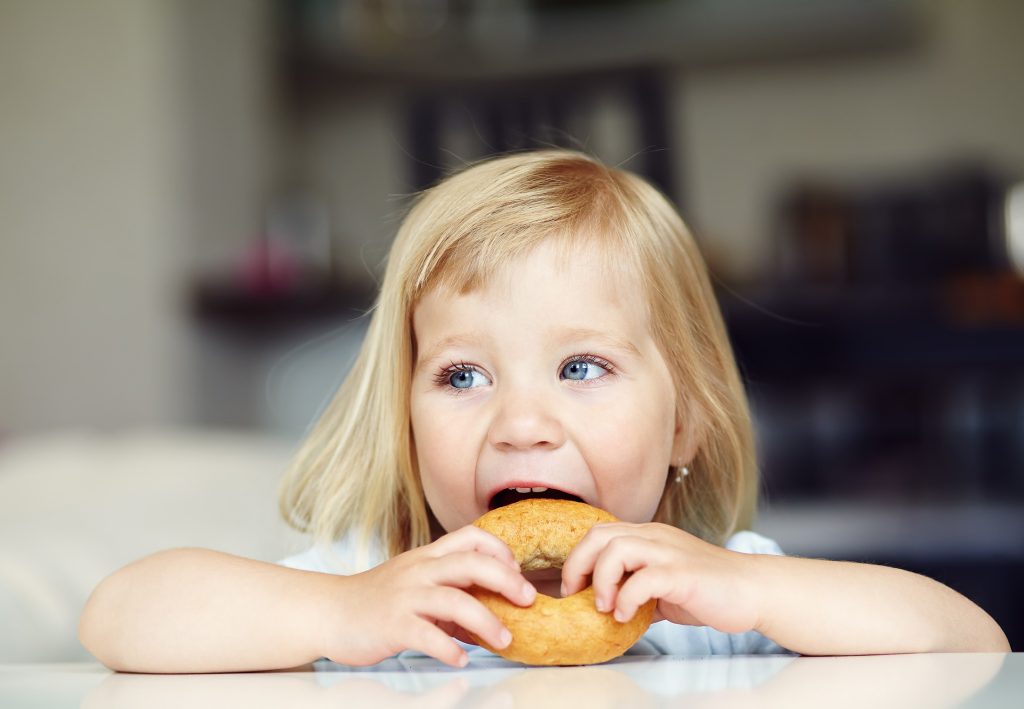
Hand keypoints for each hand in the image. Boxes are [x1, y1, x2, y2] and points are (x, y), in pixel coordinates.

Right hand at [321, 525, 535, 667]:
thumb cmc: (378, 600)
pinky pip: (428, 636)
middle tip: (528, 600)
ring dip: (487, 622)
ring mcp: (405, 597)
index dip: (500, 550)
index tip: (517, 571)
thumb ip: (452, 594)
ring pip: (455, 601)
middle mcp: (419, 571)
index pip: (471, 537)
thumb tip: (494, 613)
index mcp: (427, 557)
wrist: (329, 612)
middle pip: (472, 563)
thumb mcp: (416, 586)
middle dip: (507, 579)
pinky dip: (450, 649)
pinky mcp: (392, 625)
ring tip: (504, 640)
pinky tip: (461, 659)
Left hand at [560, 522, 759, 633]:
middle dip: (578, 565)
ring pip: (617, 549)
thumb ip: (634, 589)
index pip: (598, 532)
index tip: (573, 588)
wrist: (753, 591)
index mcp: (648, 535)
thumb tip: (604, 608)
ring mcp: (670, 552)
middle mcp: (655, 536)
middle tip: (576, 594)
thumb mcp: (662, 585)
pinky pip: (644, 579)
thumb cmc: (707, 590)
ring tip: (603, 606)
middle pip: (599, 534)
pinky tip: (626, 615)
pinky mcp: (684, 573)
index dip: (577, 558)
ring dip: (602, 579)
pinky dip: (627, 598)